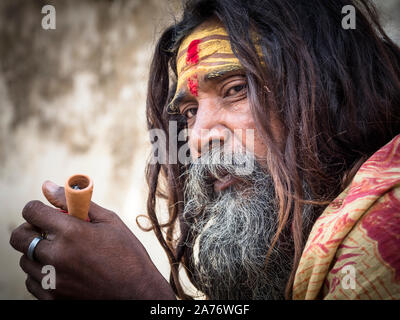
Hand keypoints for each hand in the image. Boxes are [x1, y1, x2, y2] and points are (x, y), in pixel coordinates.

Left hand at [9, 181, 175, 299]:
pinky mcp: (52, 298)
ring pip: (25, 260)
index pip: (32, 211)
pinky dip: (42, 274)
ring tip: (62, 253)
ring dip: (38, 252)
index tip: (45, 212)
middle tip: (49, 231)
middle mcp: (56, 255)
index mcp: (71, 232)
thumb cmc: (127, 253)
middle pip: (19, 237)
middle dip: (30, 229)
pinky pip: (32, 282)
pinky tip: (63, 270)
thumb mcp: (109, 221)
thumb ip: (76, 202)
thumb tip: (47, 185)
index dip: (37, 208)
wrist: (137, 292)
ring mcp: (52, 279)